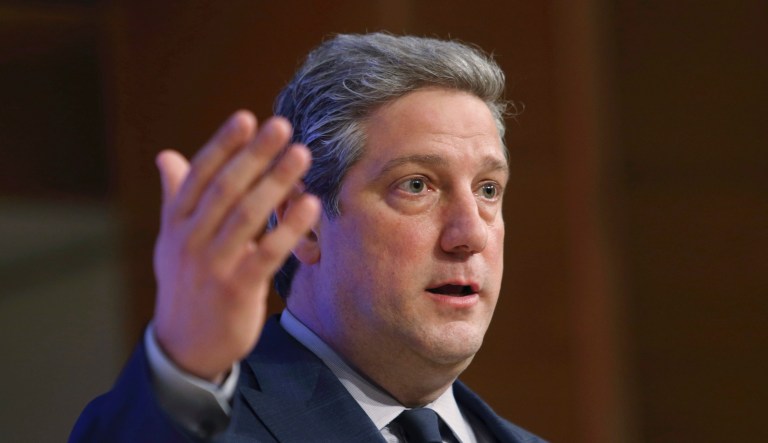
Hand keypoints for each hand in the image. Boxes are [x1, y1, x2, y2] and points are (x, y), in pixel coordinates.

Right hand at [152, 111, 319, 381]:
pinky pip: (268, 253)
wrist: (185, 345)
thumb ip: (175, 195)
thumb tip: (166, 155)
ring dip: (277, 182)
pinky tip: (311, 205)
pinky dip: (290, 228)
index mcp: (176, 222)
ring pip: (247, 216)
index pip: (200, 175)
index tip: (247, 118)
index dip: (224, 145)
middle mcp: (191, 240)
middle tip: (283, 126)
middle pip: (226, 188)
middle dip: (255, 155)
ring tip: (302, 155)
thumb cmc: (186, 283)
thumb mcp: (172, 240)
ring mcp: (214, 265)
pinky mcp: (238, 290)